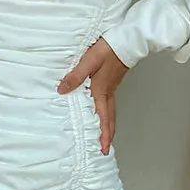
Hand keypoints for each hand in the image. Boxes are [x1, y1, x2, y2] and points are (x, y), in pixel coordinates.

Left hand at [57, 38, 128, 154]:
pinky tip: (101, 110)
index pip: (103, 118)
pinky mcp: (113, 81)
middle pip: (110, 118)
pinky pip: (110, 102)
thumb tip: (62, 90)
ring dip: (108, 125)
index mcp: (101, 91)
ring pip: (111, 111)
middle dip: (108, 135)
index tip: (103, 149)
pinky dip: (107, 112)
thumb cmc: (109, 50)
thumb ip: (75, 76)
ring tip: (104, 135)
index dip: (103, 134)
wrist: (128, 40)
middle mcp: (108, 92)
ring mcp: (112, 87)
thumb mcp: (88, 61)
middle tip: (105, 148)